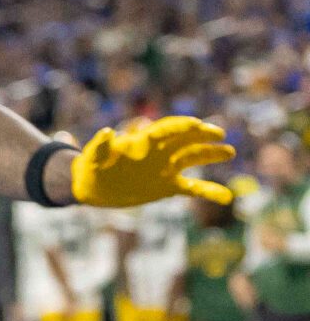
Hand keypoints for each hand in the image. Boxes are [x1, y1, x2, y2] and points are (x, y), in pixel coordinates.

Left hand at [69, 117, 236, 206]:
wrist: (93, 187)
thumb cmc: (91, 166)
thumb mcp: (93, 156)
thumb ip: (101, 145)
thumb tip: (107, 131)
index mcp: (142, 142)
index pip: (164, 129)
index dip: (179, 126)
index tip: (196, 123)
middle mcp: (158, 153)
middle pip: (184, 139)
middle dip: (201, 135)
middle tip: (218, 132)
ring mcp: (165, 169)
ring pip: (192, 158)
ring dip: (210, 154)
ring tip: (229, 151)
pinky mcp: (168, 186)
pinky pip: (193, 188)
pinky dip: (209, 191)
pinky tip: (227, 196)